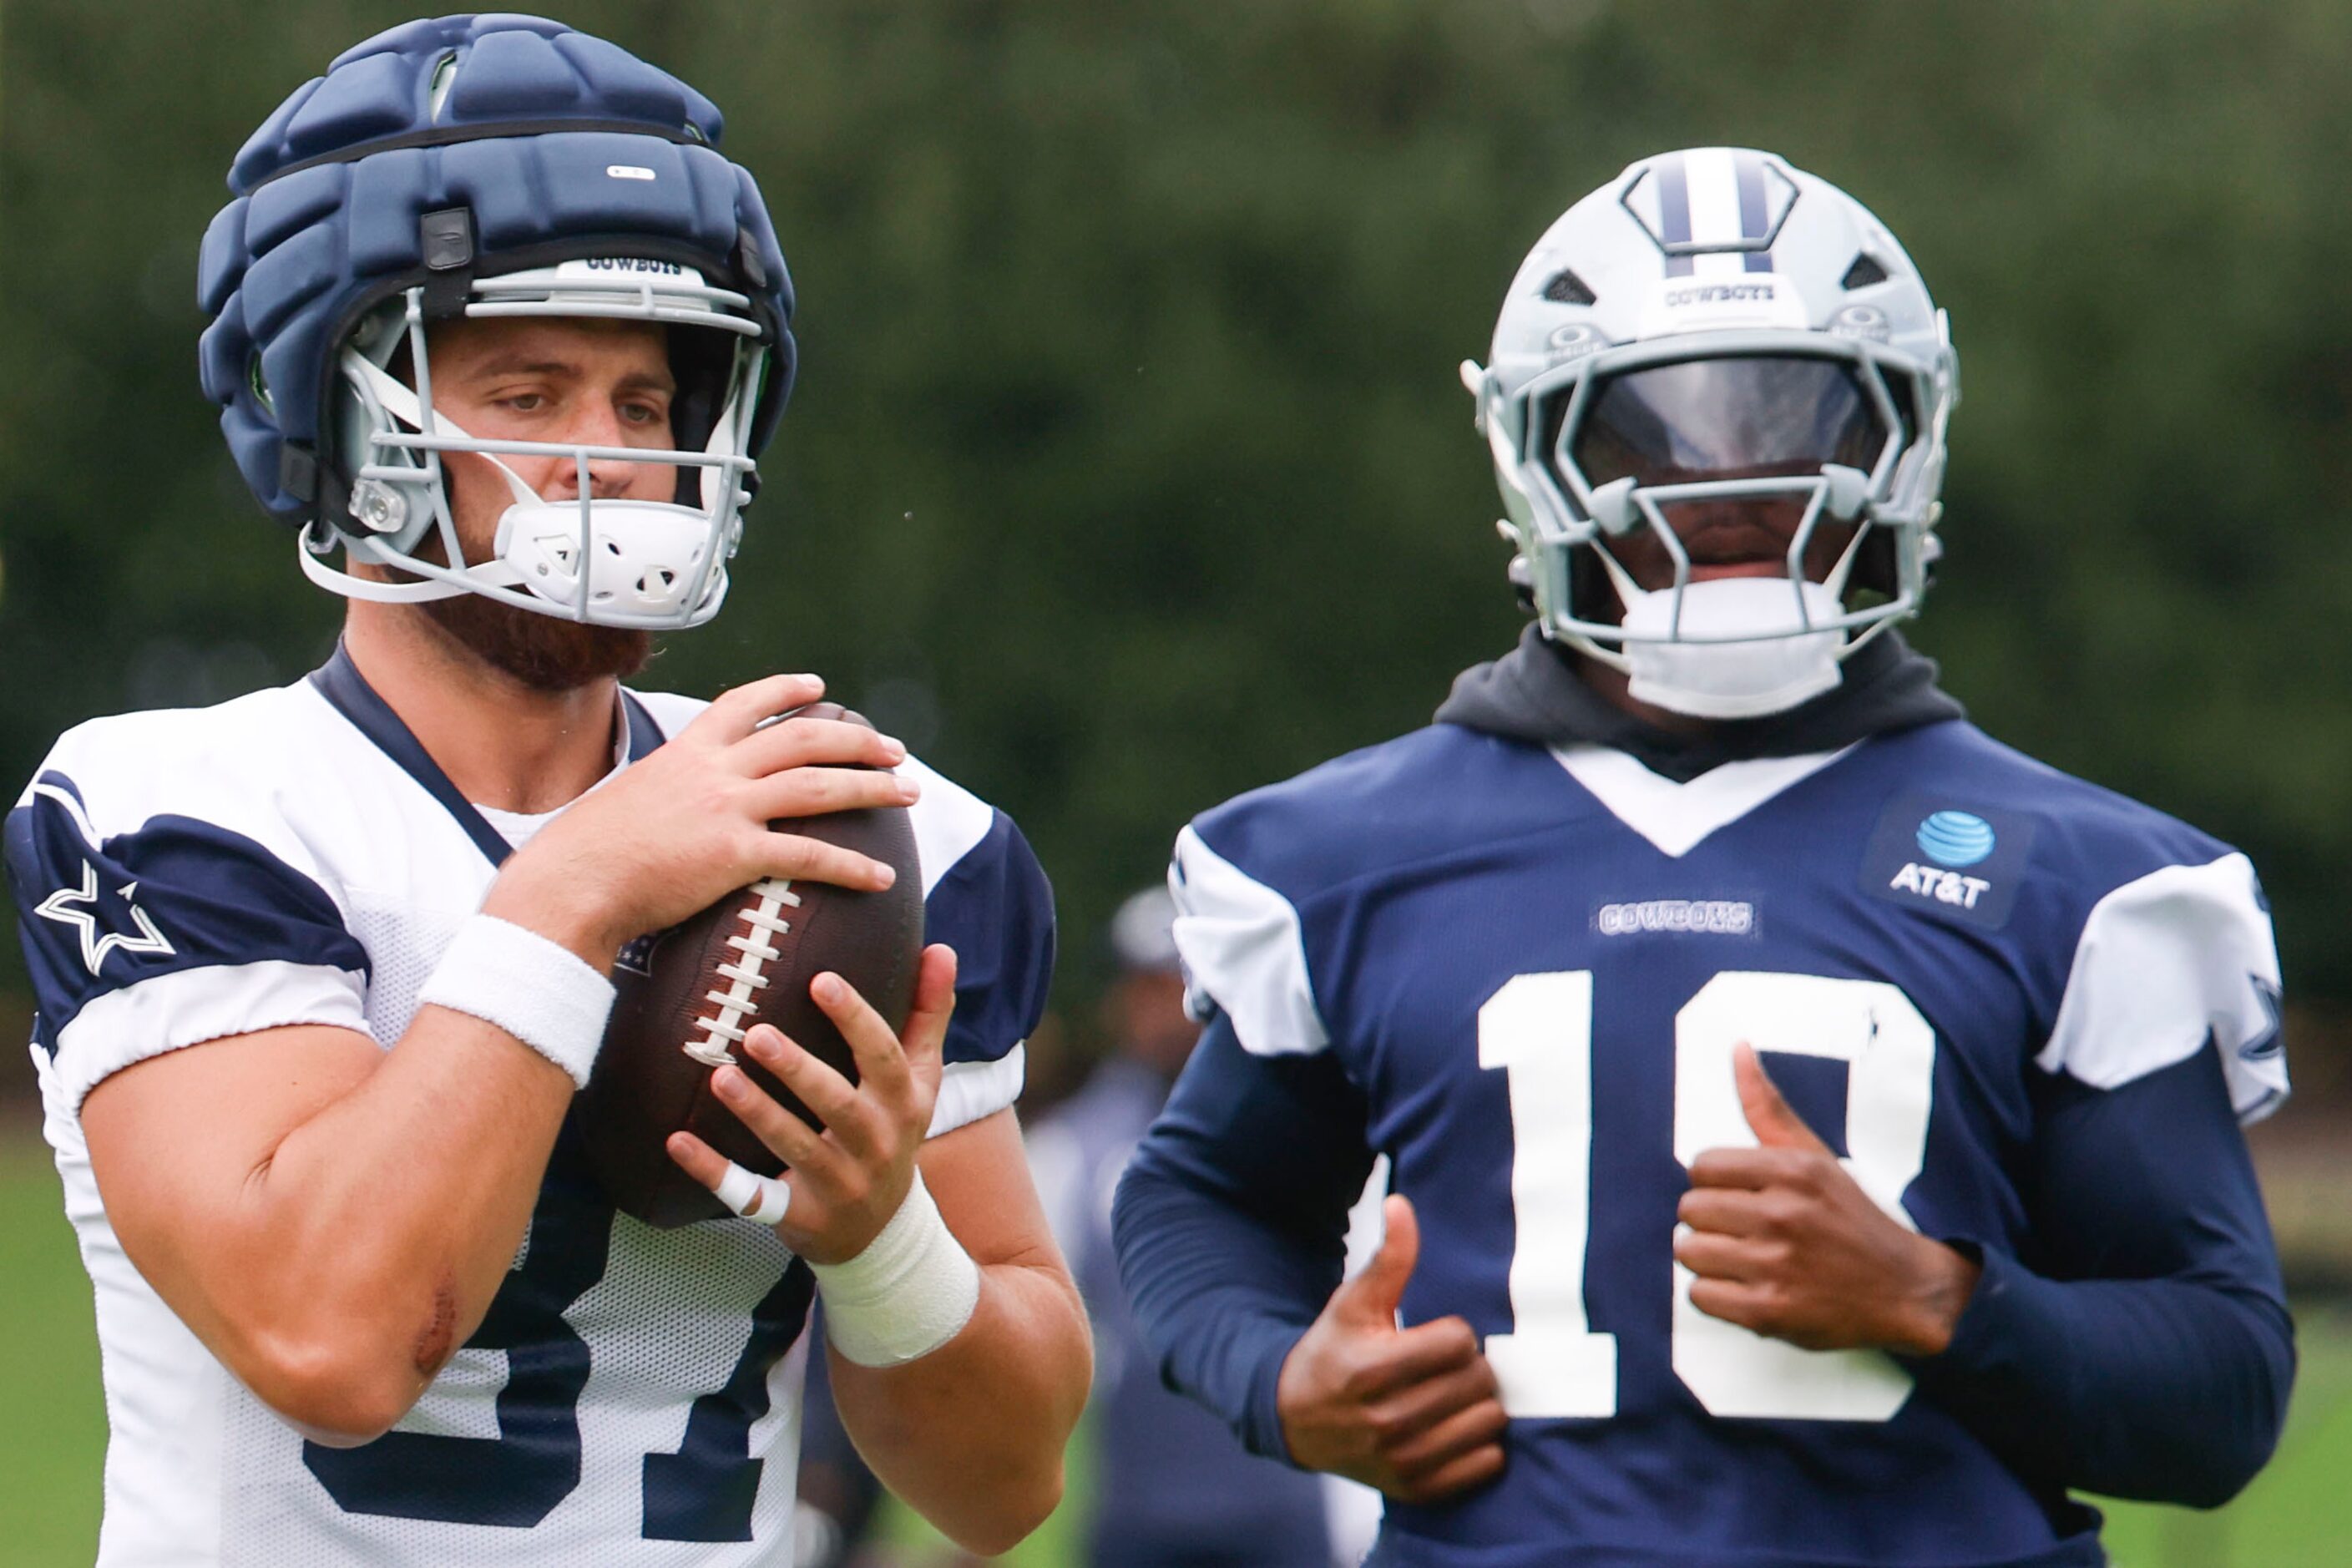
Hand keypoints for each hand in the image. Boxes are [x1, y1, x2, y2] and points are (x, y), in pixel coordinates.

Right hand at [485, 673, 917, 965]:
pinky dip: (853, 866)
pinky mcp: (735, 854)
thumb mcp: (623, 800)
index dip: (785, 690)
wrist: (570, 884)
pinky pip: (811, 855)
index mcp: (685, 752)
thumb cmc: (584, 856)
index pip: (743, 703)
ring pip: (820, 786)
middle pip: (804, 739)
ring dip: (873, 787)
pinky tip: (881, 876)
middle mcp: (713, 770)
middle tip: (894, 750)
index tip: (818, 686)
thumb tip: (660, 813)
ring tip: (908, 793)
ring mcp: (727, 808)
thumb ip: (657, 796)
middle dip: (858, 740)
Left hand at [665, 944, 957, 1262]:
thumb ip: (928, 1014)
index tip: (821, 980)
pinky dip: (715, 1172)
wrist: (881, 1230)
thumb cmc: (892, 1130)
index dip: (855, 1019)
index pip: (883, 1056)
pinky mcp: (799, 1215)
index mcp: (903, 1103)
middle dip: (798, 1070)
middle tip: (756, 1034)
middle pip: (838, 1104)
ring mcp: (838, 1184)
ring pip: (795, 1147)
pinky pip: (753, 1196)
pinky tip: (677, 1142)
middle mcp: (875, 1144)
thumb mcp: (920, 1080)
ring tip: (721, 1077)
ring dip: (758, 1113)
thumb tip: (941, 949)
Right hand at [1276, 1195, 1507, 1503]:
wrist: (1296, 1418)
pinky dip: (1480, 1444)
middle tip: (1450, 1366)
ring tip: (1455, 1393)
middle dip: (1471, 1367)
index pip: (1459, 1342)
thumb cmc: (1333, 1351)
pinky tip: (1457, 1426)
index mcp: (1372, 1368)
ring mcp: (1402, 1460)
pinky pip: (1484, 1465)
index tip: (1437, 1336)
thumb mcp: (1354, 1302)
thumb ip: (1388, 1258)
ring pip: (1487, 1423)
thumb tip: (1401, 1204)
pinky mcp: (1415, 1489)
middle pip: (1478, 1382)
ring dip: (1479, 1404)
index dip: (1454, 1333)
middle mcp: (1387, 1420)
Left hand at [1676, 1044, 1980, 1357]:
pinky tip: (1747, 1289)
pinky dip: (1716, 1296)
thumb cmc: (1850, 1219)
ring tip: (1743, 1261)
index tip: (1739, 1198)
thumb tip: (1737, 1047)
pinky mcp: (1770, 1312)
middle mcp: (1782, 1214)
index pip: (1701, 1167)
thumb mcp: (1815, 1157)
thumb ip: (1768, 1107)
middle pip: (1689, 1211)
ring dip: (1709, 1260)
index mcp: (1792, 1171)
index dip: (1714, 1185)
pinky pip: (1700, 1296)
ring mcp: (1775, 1266)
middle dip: (1709, 1222)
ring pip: (1688, 1252)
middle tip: (1743, 1232)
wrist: (1908, 1291)